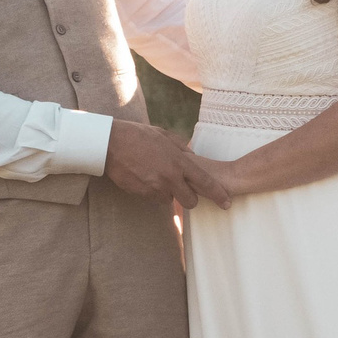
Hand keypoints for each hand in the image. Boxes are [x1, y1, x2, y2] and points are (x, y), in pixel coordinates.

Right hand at [103, 121, 232, 209]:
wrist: (111, 144)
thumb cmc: (138, 135)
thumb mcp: (164, 135)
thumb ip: (182, 148)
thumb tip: (193, 157)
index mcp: (179, 161)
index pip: (205, 183)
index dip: (218, 194)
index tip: (226, 203)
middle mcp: (169, 177)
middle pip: (190, 201)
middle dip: (189, 199)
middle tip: (183, 191)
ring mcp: (155, 187)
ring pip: (169, 200)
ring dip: (167, 193)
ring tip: (155, 175)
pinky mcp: (142, 193)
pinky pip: (153, 198)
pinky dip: (152, 191)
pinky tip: (143, 176)